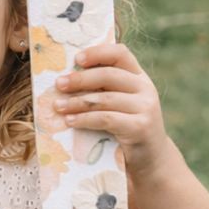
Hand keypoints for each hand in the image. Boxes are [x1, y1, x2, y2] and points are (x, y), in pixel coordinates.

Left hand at [53, 43, 169, 178]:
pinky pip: (106, 119)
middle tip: (59, 84)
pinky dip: (84, 119)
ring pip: (105, 99)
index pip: (120, 53)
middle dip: (80, 79)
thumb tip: (63, 78)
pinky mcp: (140, 127)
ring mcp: (145, 107)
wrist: (150, 156)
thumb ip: (100, 88)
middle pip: (109, 75)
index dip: (98, 52)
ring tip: (57, 106)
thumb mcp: (116, 101)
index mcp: (137, 76)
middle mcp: (145, 88)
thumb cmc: (125, 124)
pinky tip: (70, 120)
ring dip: (76, 102)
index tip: (76, 59)